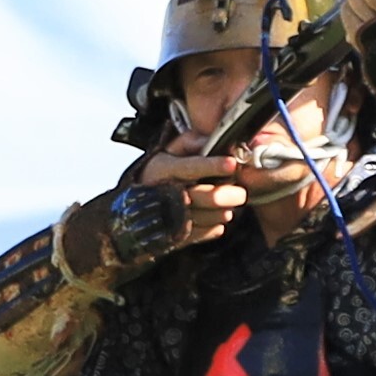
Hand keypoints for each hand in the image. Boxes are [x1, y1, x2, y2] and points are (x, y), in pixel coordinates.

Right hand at [137, 153, 256, 242]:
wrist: (134, 209)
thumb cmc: (159, 175)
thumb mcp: (167, 152)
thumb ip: (189, 142)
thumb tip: (210, 140)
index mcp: (164, 169)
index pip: (191, 167)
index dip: (212, 166)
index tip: (231, 163)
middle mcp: (166, 193)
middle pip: (201, 196)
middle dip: (225, 195)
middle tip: (241, 193)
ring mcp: (171, 217)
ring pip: (205, 217)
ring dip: (222, 211)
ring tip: (230, 205)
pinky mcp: (177, 235)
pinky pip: (203, 233)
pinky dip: (214, 226)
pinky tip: (218, 216)